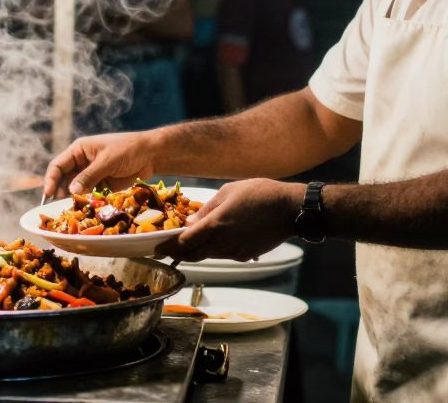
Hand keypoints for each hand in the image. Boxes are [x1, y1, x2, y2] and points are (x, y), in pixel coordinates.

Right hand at [43, 132, 160, 198]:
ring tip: (72, 209)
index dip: (51, 179)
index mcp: (79, 150)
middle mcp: (82, 162)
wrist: (151, 154)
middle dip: (60, 192)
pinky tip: (85, 210)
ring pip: (76, 189)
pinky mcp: (102, 185)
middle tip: (59, 206)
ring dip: (73, 199)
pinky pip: (89, 195)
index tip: (48, 194)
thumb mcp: (107, 161)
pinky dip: (86, 202)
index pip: (58, 165)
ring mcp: (92, 175)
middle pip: (64, 179)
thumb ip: (89, 175)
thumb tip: (71, 190)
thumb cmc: (128, 150)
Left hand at [154, 179, 303, 261]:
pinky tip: (220, 237)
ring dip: (197, 250)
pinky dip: (216, 249)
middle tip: (168, 248)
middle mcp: (223, 244)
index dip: (167, 247)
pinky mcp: (246, 255)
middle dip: (178, 253)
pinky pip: (224, 254)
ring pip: (208, 256)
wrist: (290, 209)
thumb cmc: (260, 194)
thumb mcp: (228, 192)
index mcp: (215, 226)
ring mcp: (235, 252)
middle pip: (193, 255)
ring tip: (193, 239)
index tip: (157, 248)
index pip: (183, 244)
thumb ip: (207, 210)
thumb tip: (192, 223)